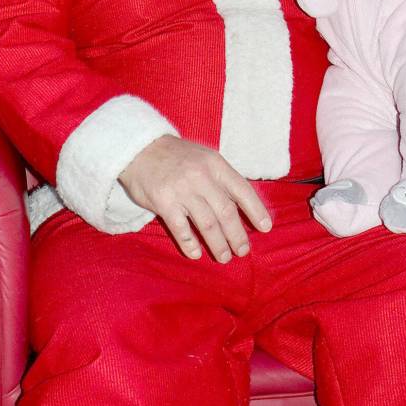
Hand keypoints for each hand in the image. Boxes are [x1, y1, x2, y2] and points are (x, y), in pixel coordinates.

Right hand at [118, 135, 271, 262]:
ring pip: (208, 224)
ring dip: (218, 244)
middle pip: (227, 212)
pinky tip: (196, 254)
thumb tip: (242, 205)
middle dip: (237, 235)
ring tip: (224, 257)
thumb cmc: (177, 156)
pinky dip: (190, 244)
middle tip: (243, 251)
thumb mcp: (205, 157)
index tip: (266, 228)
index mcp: (216, 165)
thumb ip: (222, 178)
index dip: (256, 211)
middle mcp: (202, 177)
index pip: (242, 190)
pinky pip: (181, 230)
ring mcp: (182, 191)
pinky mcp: (164, 203)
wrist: (139, 149)